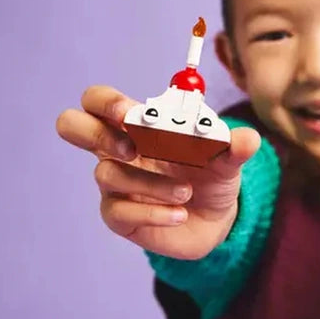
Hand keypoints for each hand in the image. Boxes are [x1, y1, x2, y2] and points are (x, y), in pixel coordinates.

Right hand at [55, 85, 260, 258]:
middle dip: (96, 132)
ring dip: (149, 182)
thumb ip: (234, 147)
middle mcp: (117, 149)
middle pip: (71, 124)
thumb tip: (249, 139)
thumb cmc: (213, 174)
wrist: (217, 218)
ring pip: (106, 173)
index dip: (106, 102)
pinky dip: (153, 211)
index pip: (99, 100)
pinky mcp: (118, 216)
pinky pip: (118, 211)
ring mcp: (113, 183)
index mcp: (137, 124)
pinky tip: (180, 213)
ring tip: (185, 192)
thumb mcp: (227, 159)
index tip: (131, 115)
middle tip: (133, 147)